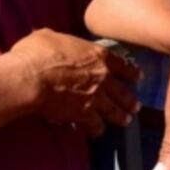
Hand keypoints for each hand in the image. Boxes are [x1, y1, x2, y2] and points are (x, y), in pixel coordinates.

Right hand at [15, 29, 140, 137]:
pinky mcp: (85, 114)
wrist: (31, 78)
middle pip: (123, 91)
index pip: (123, 64)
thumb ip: (58, 40)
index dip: (131, 72)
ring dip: (121, 117)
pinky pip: (96, 125)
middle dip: (130, 100)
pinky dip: (96, 129)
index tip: (138, 77)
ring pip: (115, 110)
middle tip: (136, 107)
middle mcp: (104, 77)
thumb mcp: (49, 37)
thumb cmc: (37, 53)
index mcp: (99, 55)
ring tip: (126, 121)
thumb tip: (49, 38)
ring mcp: (96, 97)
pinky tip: (96, 132)